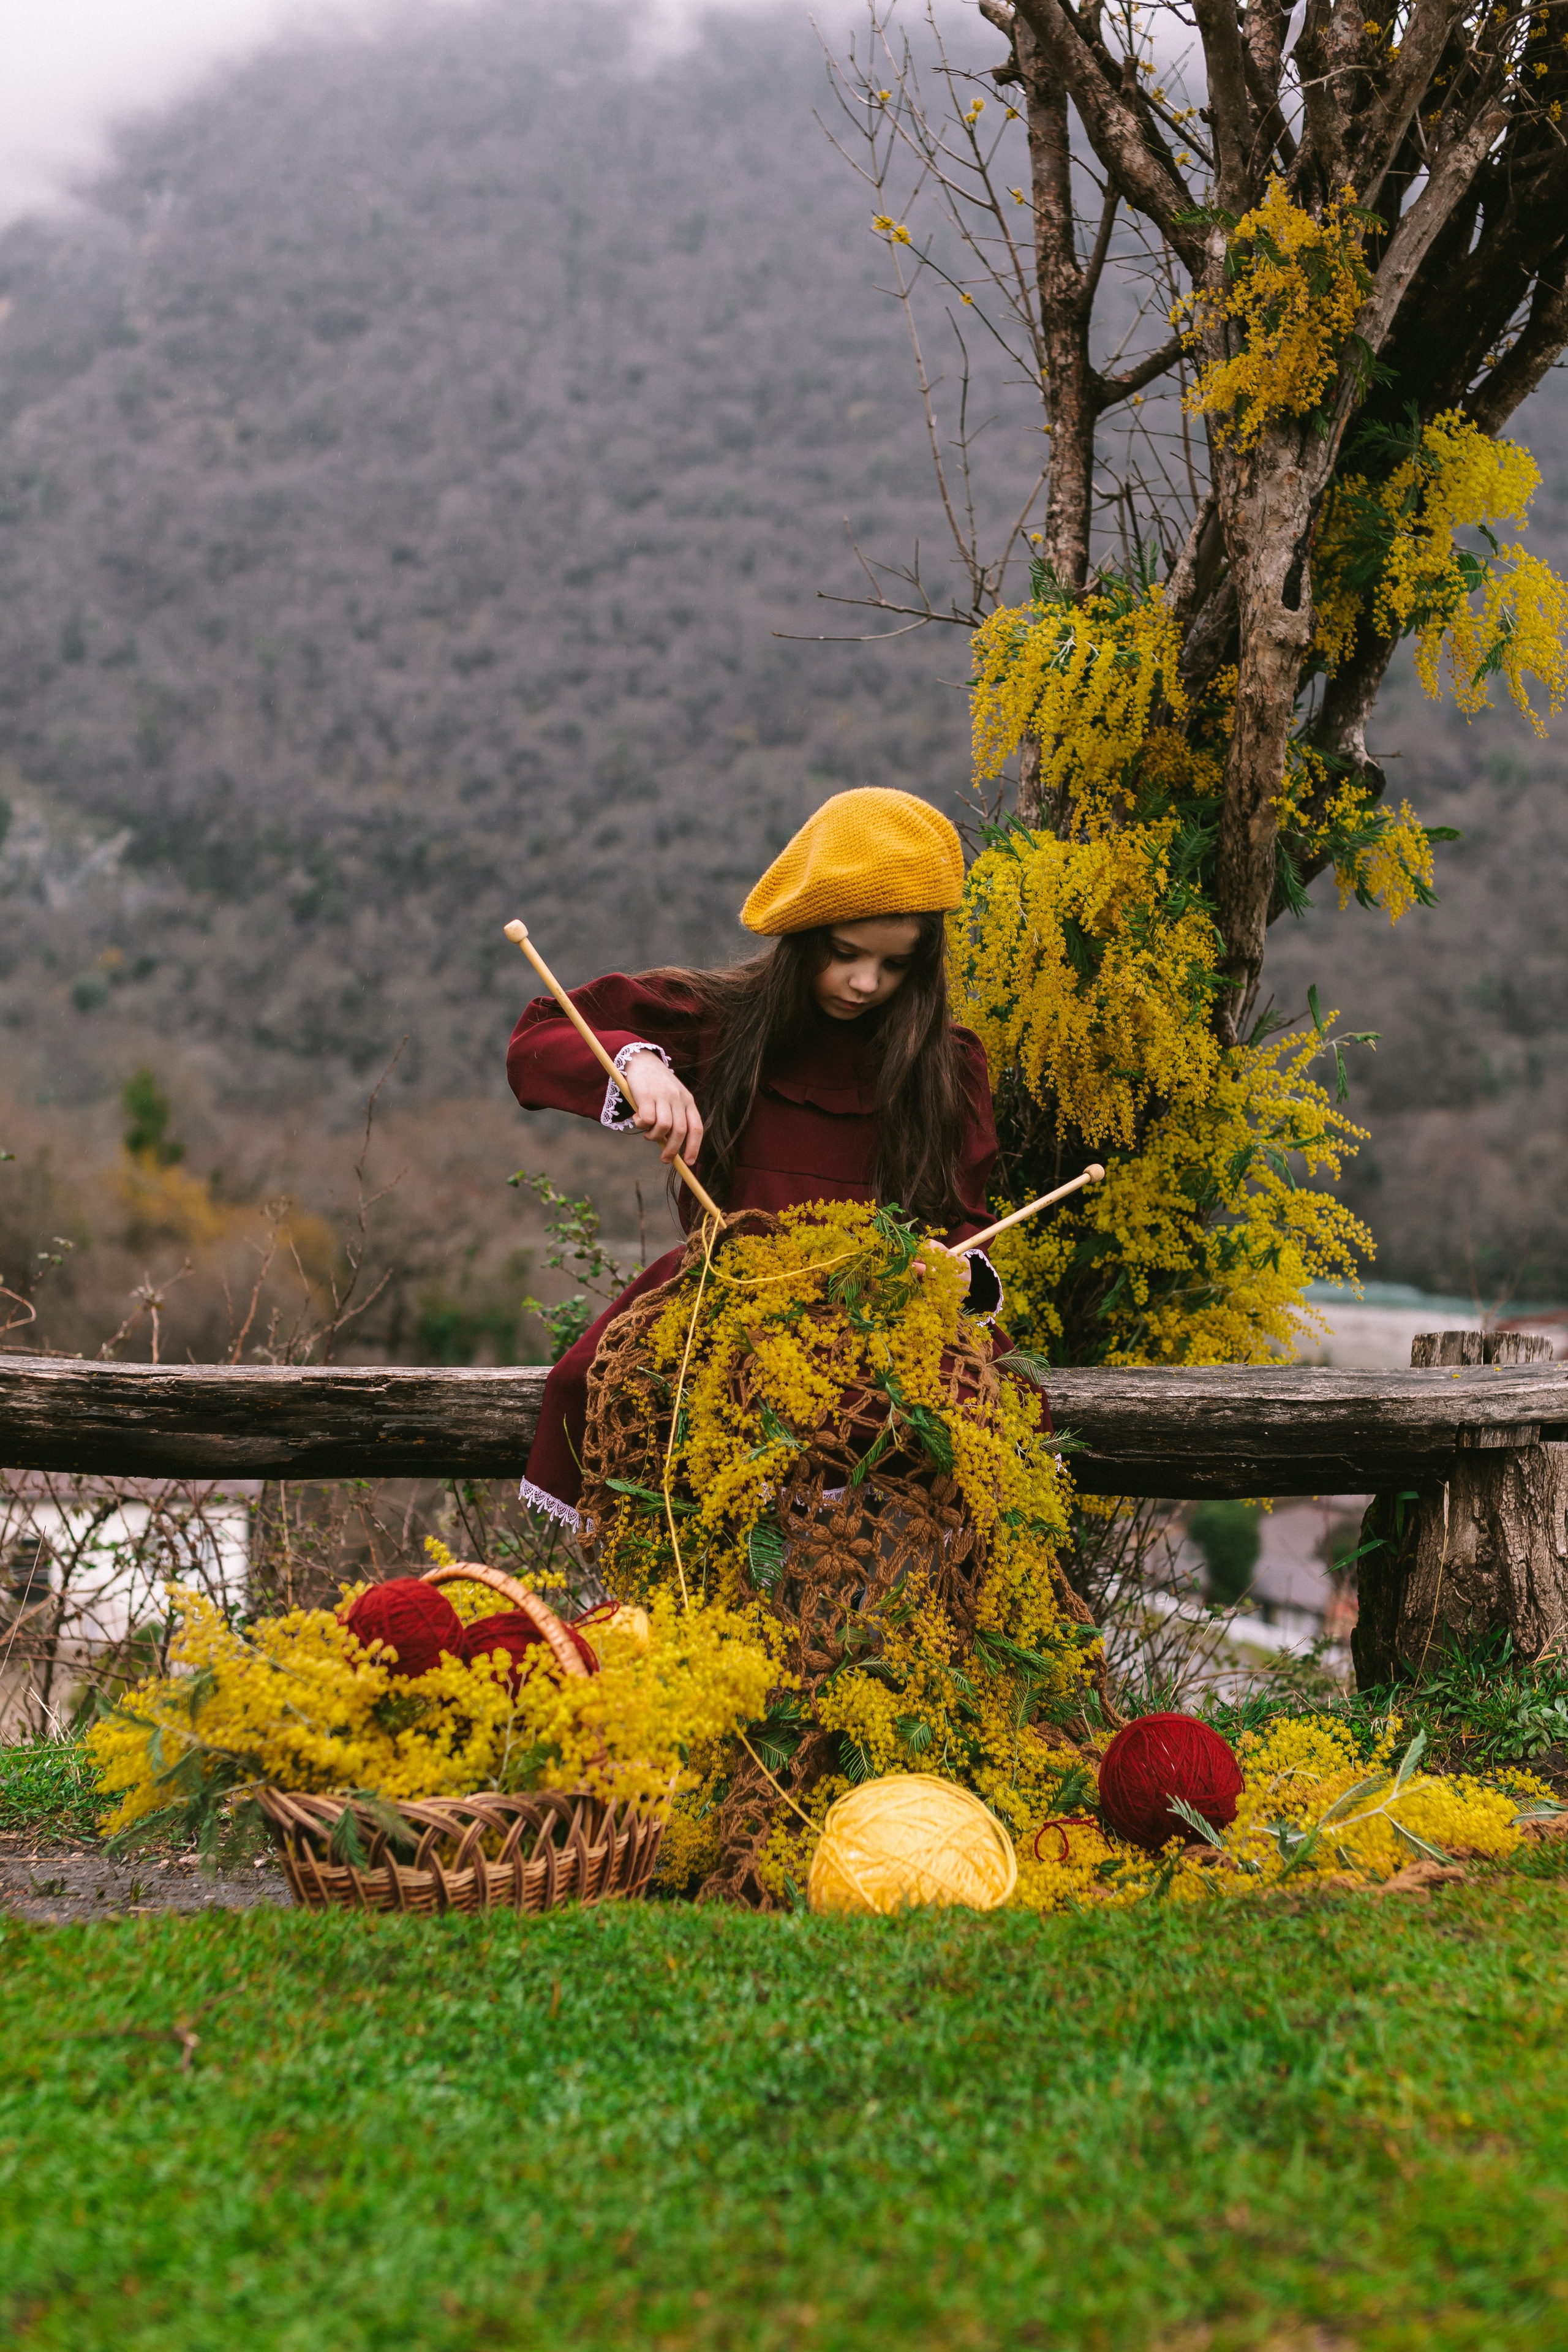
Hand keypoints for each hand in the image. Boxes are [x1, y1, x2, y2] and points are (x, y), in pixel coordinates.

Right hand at [623, 1052, 703, 1167]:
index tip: (689, 1162)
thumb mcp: (671, 1099)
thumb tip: (670, 1147)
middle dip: (673, 1150)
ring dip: (653, 1137)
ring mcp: (662, 1096)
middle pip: (680, 1131)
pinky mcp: (646, 1095)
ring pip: (663, 1127)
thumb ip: (673, 1119)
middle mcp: (678, 1098)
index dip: (694, 1147)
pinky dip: (641, 1125)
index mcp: (688, 1101)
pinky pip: (647, 1120)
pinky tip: (637, 1119)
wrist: (641, 1060)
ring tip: (647, 1133)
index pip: (696, 1128)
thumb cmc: (656, 1085)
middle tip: (664, 1159)